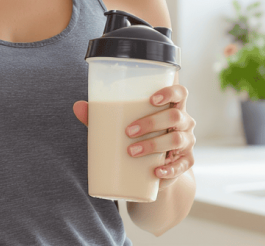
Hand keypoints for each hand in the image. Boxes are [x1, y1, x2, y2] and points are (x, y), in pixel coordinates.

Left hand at [72, 84, 195, 189]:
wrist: (154, 170)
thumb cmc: (139, 138)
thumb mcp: (124, 126)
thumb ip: (103, 116)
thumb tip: (78, 106)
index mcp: (172, 107)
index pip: (180, 93)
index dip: (170, 93)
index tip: (151, 99)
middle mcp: (184, 122)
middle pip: (175, 116)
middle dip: (151, 123)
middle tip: (128, 132)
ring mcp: (187, 143)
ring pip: (177, 139)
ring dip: (154, 145)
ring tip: (132, 151)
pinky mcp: (186, 163)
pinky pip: (181, 166)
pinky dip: (169, 169)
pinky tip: (156, 172)